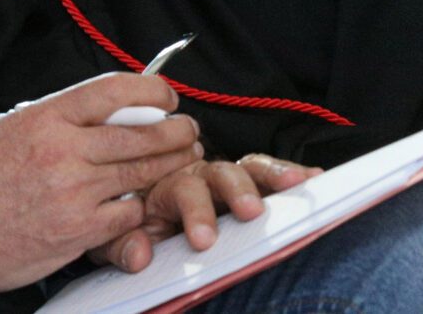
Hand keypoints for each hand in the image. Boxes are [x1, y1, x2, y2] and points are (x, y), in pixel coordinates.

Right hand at [0, 74, 201, 296]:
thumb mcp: (16, 125)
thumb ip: (65, 113)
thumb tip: (113, 102)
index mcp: (49, 118)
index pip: (116, 90)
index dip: (153, 90)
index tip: (167, 96)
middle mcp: (64, 151)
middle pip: (142, 133)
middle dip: (176, 129)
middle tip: (190, 129)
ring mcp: (73, 192)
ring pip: (142, 170)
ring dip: (172, 162)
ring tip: (187, 155)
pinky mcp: (77, 230)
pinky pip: (128, 210)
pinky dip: (141, 203)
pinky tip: (148, 197)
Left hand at [101, 153, 320, 272]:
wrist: (130, 208)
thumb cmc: (126, 223)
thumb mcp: (110, 238)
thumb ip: (121, 245)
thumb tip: (140, 254)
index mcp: (165, 184)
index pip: (184, 190)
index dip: (196, 212)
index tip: (205, 240)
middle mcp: (199, 172)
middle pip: (222, 173)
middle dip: (239, 191)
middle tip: (251, 213)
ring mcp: (225, 177)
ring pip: (250, 168)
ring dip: (274, 175)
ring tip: (297, 184)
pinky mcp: (246, 183)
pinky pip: (268, 174)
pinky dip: (289, 174)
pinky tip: (312, 178)